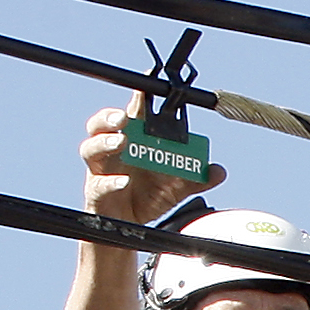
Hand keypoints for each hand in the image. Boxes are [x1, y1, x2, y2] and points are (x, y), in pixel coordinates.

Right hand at [80, 99, 223, 228]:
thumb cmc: (148, 197)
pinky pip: (99, 184)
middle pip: (100, 125)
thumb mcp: (177, 187)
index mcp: (132, 143)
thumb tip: (218, 170)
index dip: (137, 98)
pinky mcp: (97, 193)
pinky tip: (124, 181)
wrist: (131, 227)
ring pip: (91, 149)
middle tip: (124, 116)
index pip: (132, 115)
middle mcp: (112, 152)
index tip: (146, 82)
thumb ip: (197, 178)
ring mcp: (101, 171)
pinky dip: (111, 182)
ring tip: (121, 142)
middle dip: (109, 117)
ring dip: (105, 143)